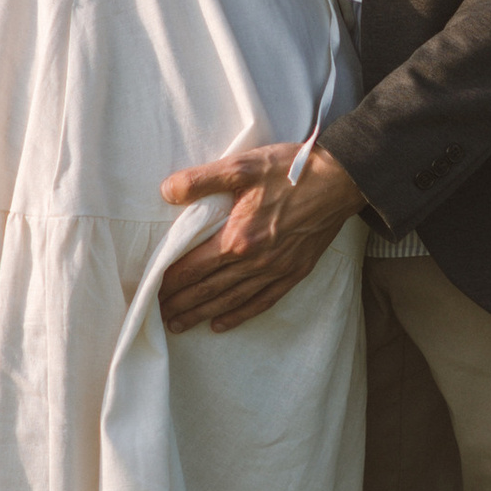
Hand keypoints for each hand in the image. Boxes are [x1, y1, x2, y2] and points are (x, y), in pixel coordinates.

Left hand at [158, 139, 365, 332]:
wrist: (341, 181)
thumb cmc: (291, 170)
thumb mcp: (242, 166)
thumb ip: (201, 180)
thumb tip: (167, 191)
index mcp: (237, 237)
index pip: (192, 267)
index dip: (168, 281)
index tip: (150, 291)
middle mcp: (254, 261)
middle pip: (207, 289)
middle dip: (180, 304)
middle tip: (157, 315)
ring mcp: (275, 270)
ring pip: (230, 300)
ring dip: (202, 314)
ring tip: (179, 325)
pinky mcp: (293, 273)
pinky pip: (261, 302)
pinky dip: (238, 315)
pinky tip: (221, 323)